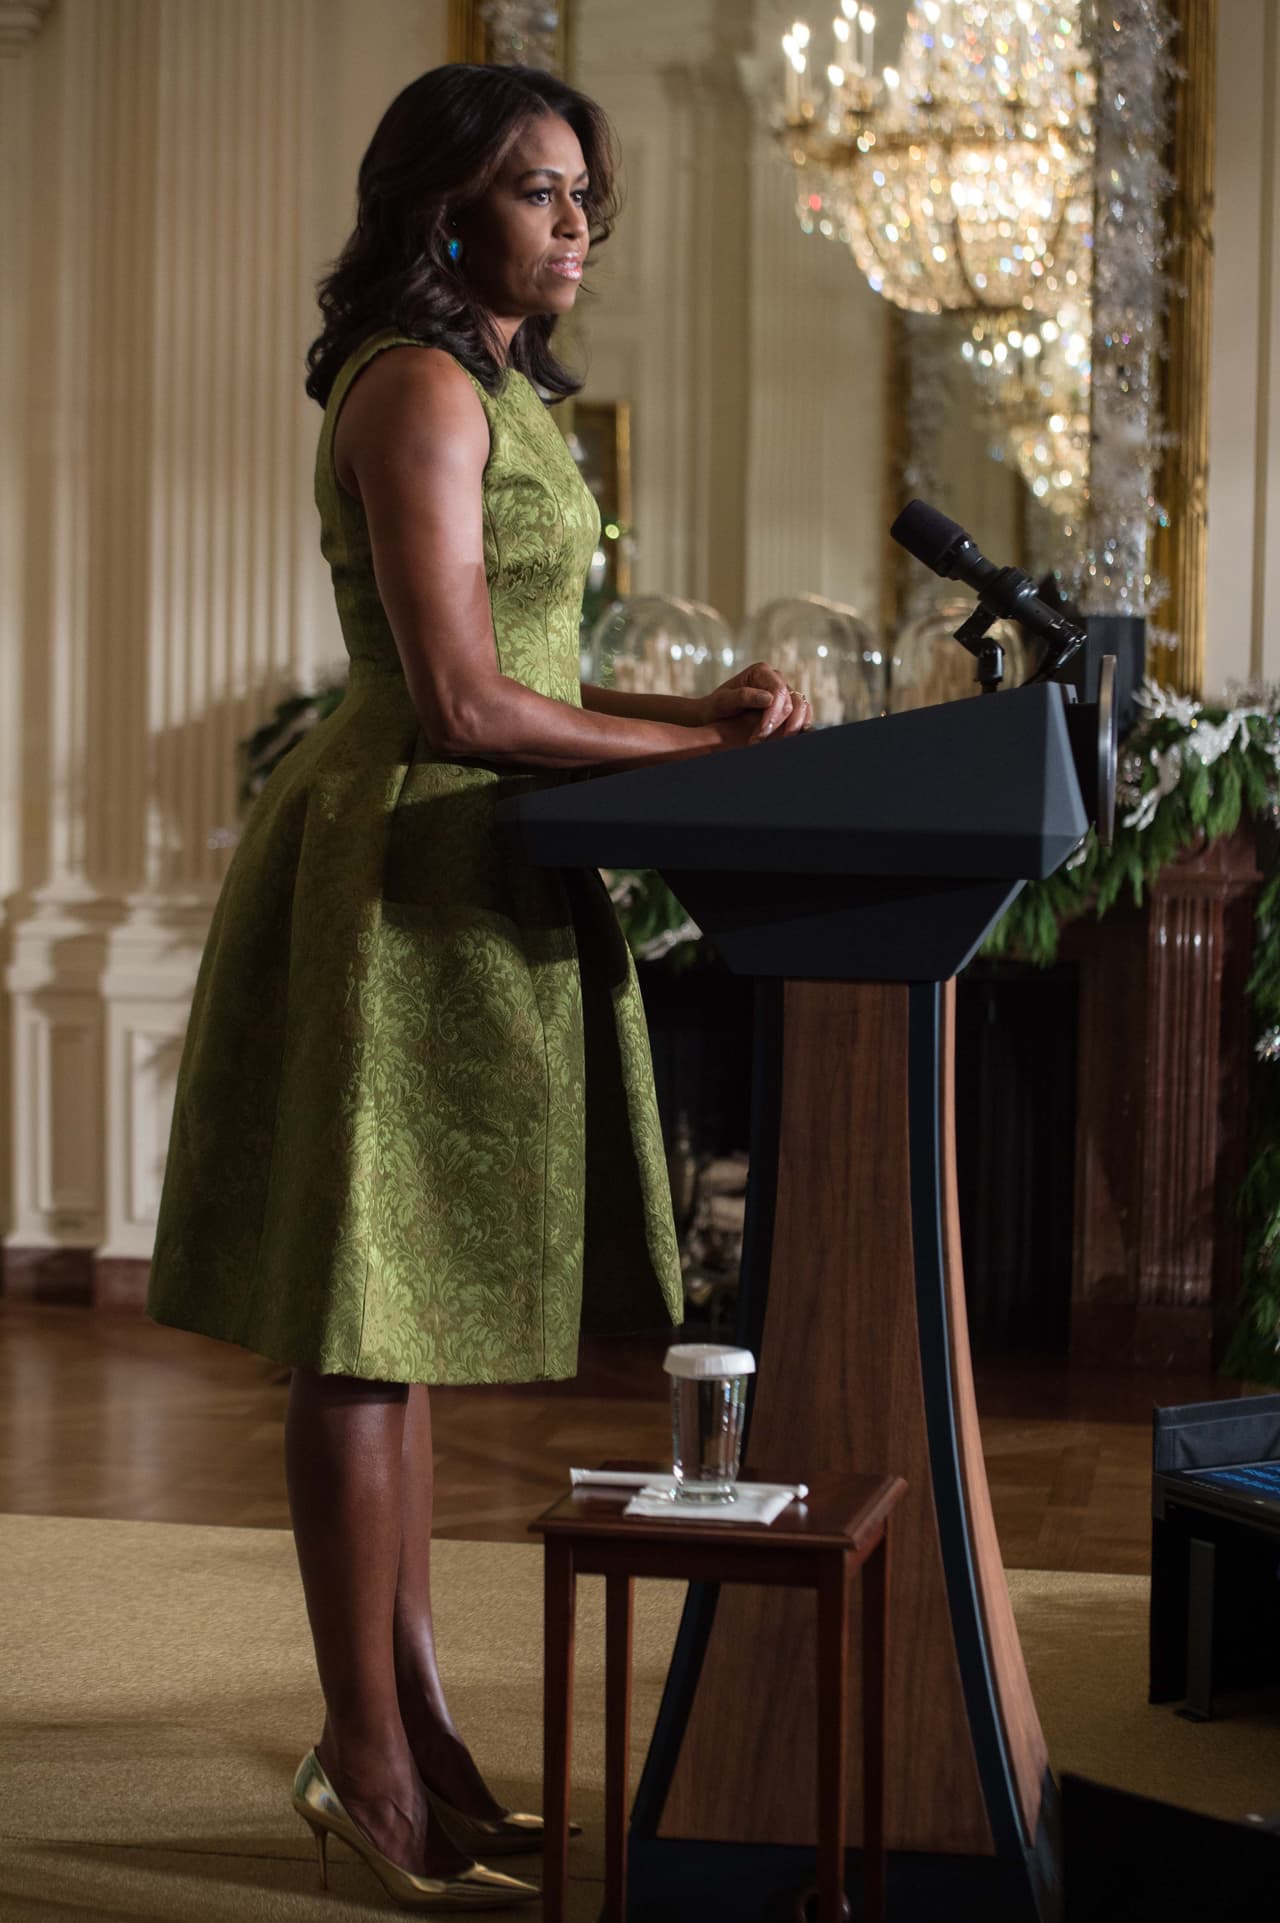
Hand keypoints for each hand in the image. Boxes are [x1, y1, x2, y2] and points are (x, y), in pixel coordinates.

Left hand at [697, 661, 812, 742]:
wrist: (713, 716)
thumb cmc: (715, 707)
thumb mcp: (723, 702)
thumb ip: (744, 697)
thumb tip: (769, 698)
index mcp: (761, 672)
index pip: (778, 691)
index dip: (773, 715)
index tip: (761, 735)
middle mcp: (776, 678)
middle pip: (792, 702)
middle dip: (780, 725)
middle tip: (762, 744)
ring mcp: (784, 692)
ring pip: (802, 708)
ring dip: (792, 729)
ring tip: (775, 745)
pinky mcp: (787, 706)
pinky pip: (802, 715)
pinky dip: (798, 729)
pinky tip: (785, 742)